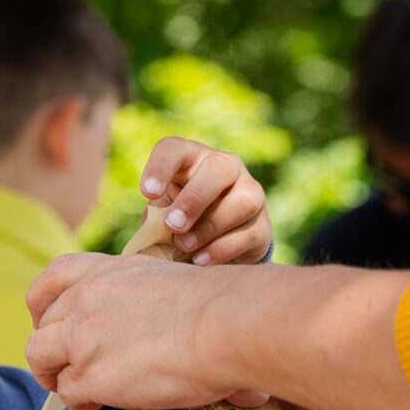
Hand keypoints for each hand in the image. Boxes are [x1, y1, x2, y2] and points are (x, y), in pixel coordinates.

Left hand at [26, 251, 257, 409]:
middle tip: (66, 364)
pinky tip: (100, 402)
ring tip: (74, 388)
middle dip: (50, 347)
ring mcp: (82, 338)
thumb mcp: (166, 282)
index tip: (47, 320)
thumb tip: (172, 324)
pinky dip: (80, 400)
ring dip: (53, 375)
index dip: (42, 304)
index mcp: (105, 271)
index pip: (52, 278)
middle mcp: (85, 299)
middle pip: (43, 324)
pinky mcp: (89, 375)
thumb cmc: (214, 306)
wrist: (221, 326)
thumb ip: (149, 300)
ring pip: (39, 357)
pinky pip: (67, 392)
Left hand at [136, 137, 272, 266]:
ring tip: (186, 246)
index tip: (147, 192)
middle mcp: (225, 167)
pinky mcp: (263, 224)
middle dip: (194, 199)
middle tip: (173, 225)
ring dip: (211, 226)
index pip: (174, 149)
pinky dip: (223, 249)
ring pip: (243, 201)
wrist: (216, 246)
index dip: (160, 167)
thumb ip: (155, 225)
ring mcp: (250, 192)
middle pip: (218, 169)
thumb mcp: (161, 219)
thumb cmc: (180, 224)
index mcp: (191, 158)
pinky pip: (250, 233)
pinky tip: (201, 260)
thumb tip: (147, 246)